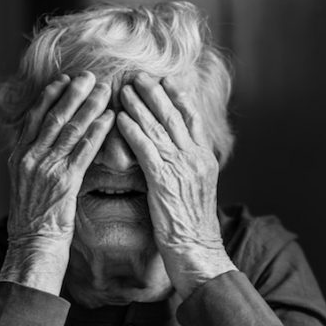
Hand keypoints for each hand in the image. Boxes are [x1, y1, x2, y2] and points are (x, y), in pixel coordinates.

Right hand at [0, 71, 114, 294]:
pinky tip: (109, 119)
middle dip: (73, 93)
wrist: (32, 247)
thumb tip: (47, 146)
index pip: (35, 118)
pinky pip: (83, 151)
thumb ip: (34, 163)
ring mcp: (46, 168)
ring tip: (104, 90)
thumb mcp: (26, 186)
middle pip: (54, 117)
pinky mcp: (64, 182)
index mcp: (19, 157)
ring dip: (89, 107)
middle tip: (90, 75)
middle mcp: (30, 158)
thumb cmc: (33, 220)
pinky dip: (97, 132)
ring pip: (70, 130)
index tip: (64, 79)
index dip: (51, 96)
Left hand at [117, 73, 235, 298]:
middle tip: (140, 75)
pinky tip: (121, 119)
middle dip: (157, 93)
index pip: (193, 119)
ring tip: (126, 88)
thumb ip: (189, 169)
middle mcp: (196, 158)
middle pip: (175, 117)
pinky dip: (134, 132)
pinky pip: (147, 150)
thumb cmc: (193, 226)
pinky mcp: (165, 181)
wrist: (198, 251)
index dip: (179, 97)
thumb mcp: (197, 191)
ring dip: (141, 106)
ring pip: (160, 129)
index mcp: (204, 159)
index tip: (167, 80)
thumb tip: (180, 155)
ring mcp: (182, 168)